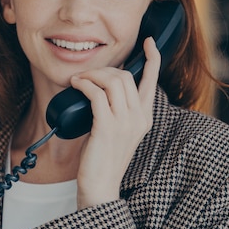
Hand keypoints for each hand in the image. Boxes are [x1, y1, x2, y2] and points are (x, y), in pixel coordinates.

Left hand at [70, 37, 160, 208]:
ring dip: (91, 75)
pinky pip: (96, 94)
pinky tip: (76, 85)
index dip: (153, 59)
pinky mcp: (107, 127)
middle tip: (88, 76)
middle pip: (126, 76)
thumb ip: (118, 110)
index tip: (149, 43)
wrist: (100, 186)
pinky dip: (84, 84)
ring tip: (78, 80)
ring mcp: (125, 122)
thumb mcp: (117, 130)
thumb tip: (103, 85)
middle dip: (104, 69)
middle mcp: (139, 118)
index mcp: (145, 117)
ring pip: (112, 81)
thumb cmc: (103, 157)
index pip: (152, 81)